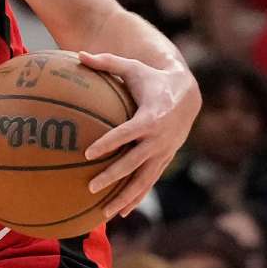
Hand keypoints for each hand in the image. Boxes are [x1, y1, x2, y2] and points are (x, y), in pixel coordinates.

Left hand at [80, 51, 200, 218]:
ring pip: (143, 180)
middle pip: (134, 163)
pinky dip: (136, 198)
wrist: (188, 95)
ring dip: (125, 197)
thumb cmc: (152, 79)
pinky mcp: (164, 160)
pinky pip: (148, 182)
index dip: (109, 143)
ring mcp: (163, 153)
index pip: (127, 133)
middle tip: (90, 187)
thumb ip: (106, 63)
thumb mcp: (132, 68)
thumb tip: (78, 54)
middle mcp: (158, 139)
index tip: (88, 153)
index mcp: (150, 117)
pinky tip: (120, 213)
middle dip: (113, 176)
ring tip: (103, 213)